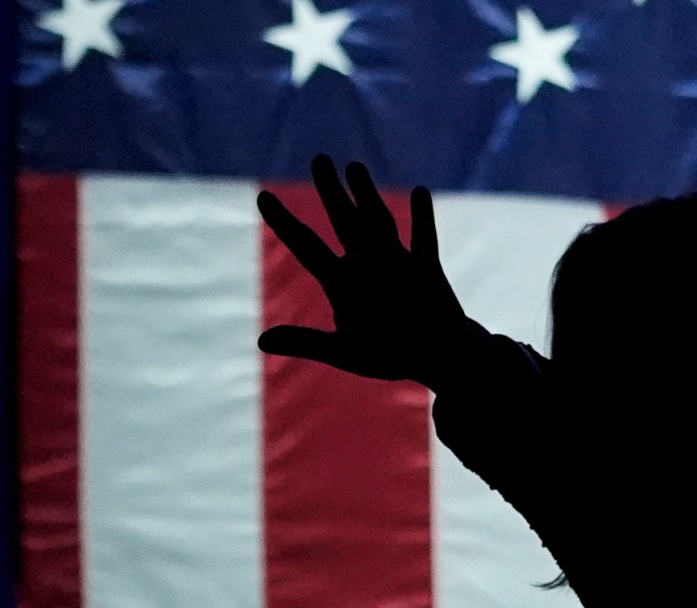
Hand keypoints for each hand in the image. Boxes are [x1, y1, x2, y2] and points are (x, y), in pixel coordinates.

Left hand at [258, 155, 469, 386]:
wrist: (435, 359)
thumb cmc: (390, 356)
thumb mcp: (345, 352)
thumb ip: (307, 342)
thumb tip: (261, 341)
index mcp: (340, 281)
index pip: (306, 245)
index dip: (285, 222)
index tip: (263, 196)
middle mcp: (365, 264)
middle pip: (343, 221)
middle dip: (331, 192)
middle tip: (319, 159)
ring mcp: (396, 262)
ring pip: (378, 222)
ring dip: (367, 196)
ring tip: (354, 167)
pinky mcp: (427, 269)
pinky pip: (424, 241)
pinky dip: (422, 219)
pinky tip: (419, 193)